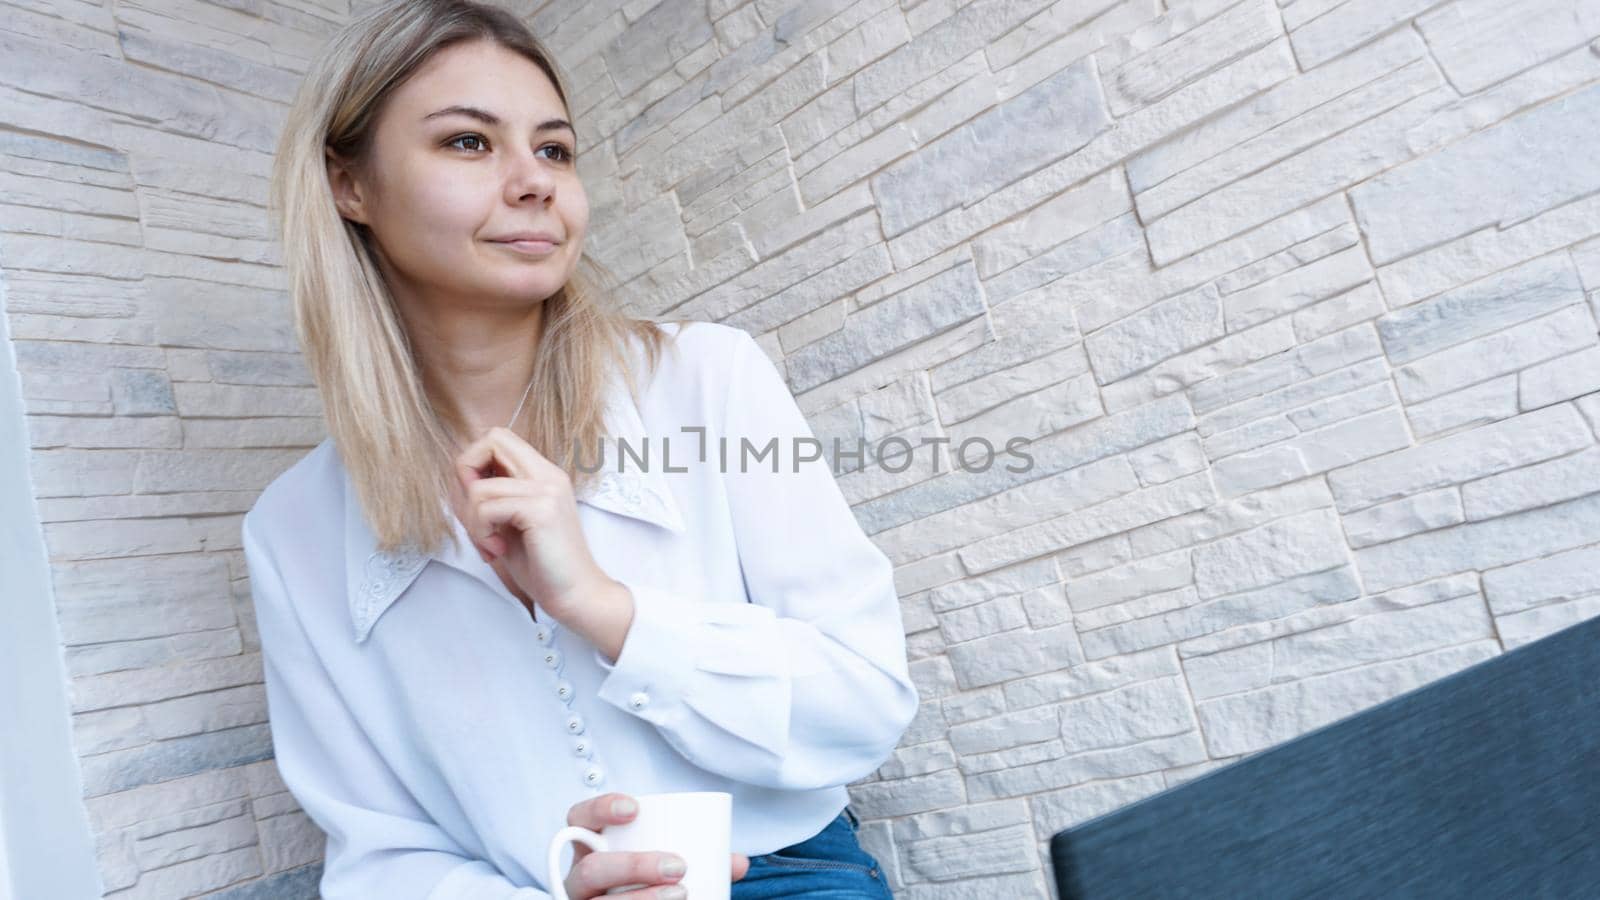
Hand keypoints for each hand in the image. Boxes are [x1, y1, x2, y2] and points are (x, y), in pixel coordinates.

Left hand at [453, 426, 610, 618]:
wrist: (577, 594)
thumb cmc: (543, 566)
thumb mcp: (510, 524)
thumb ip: (492, 498)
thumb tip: (459, 479)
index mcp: (544, 475)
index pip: (499, 438)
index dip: (475, 462)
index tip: (477, 501)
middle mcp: (548, 475)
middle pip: (492, 439)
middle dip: (467, 474)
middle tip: (476, 513)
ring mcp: (547, 490)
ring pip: (479, 487)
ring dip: (472, 521)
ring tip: (489, 544)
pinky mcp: (541, 510)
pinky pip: (486, 508)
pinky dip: (481, 533)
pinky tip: (497, 550)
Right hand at [563, 793, 750, 898]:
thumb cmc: (645, 881)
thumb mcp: (663, 862)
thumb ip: (699, 856)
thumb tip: (738, 862)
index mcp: (592, 847)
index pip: (579, 819)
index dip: (600, 809)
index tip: (634, 809)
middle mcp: (579, 878)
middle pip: (592, 869)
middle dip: (635, 865)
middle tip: (678, 865)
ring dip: (642, 898)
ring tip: (682, 894)